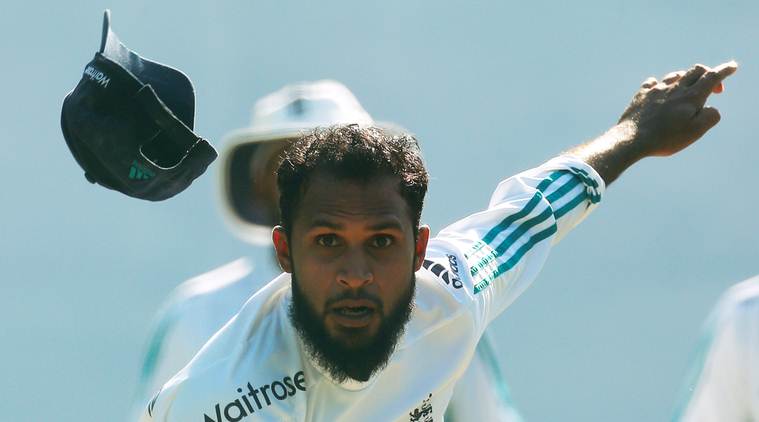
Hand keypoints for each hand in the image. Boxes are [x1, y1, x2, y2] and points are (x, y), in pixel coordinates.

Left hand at [619, 61, 737, 156]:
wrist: (631, 140)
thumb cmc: (665, 138)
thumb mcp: (695, 131)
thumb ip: (710, 116)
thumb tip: (711, 107)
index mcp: (691, 96)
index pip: (712, 77)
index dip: (724, 70)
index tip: (732, 66)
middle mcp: (674, 88)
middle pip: (695, 71)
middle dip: (708, 74)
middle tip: (713, 88)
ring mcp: (656, 90)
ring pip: (675, 75)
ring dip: (685, 79)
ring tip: (688, 88)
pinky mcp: (641, 96)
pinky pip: (652, 83)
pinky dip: (660, 85)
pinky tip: (659, 89)